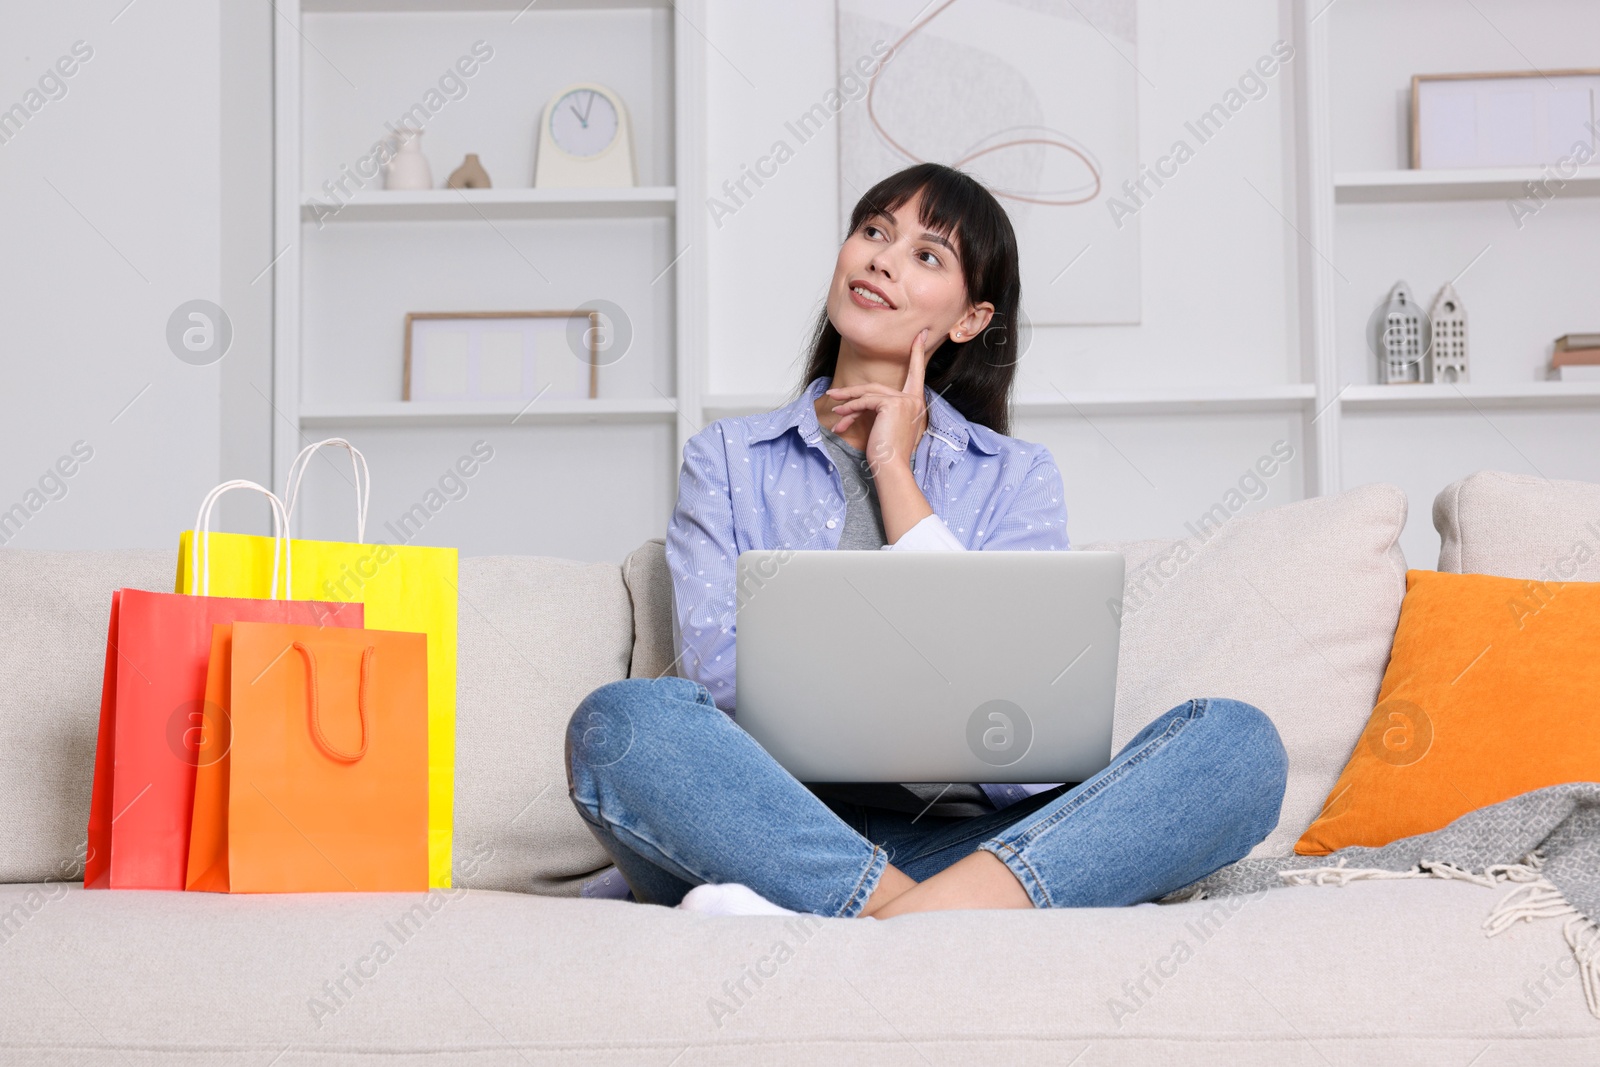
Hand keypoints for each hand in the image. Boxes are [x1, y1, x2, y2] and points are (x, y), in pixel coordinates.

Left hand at [825, 328, 929, 476]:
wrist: (892, 467)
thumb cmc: (889, 453)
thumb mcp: (886, 426)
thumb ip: (881, 410)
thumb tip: (858, 404)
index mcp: (916, 403)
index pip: (917, 373)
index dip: (918, 352)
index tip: (920, 334)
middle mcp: (913, 399)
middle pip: (876, 388)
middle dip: (852, 392)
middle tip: (832, 395)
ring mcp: (904, 400)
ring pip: (868, 394)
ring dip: (846, 403)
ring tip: (832, 410)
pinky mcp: (891, 404)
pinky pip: (865, 402)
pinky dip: (850, 409)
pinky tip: (839, 417)